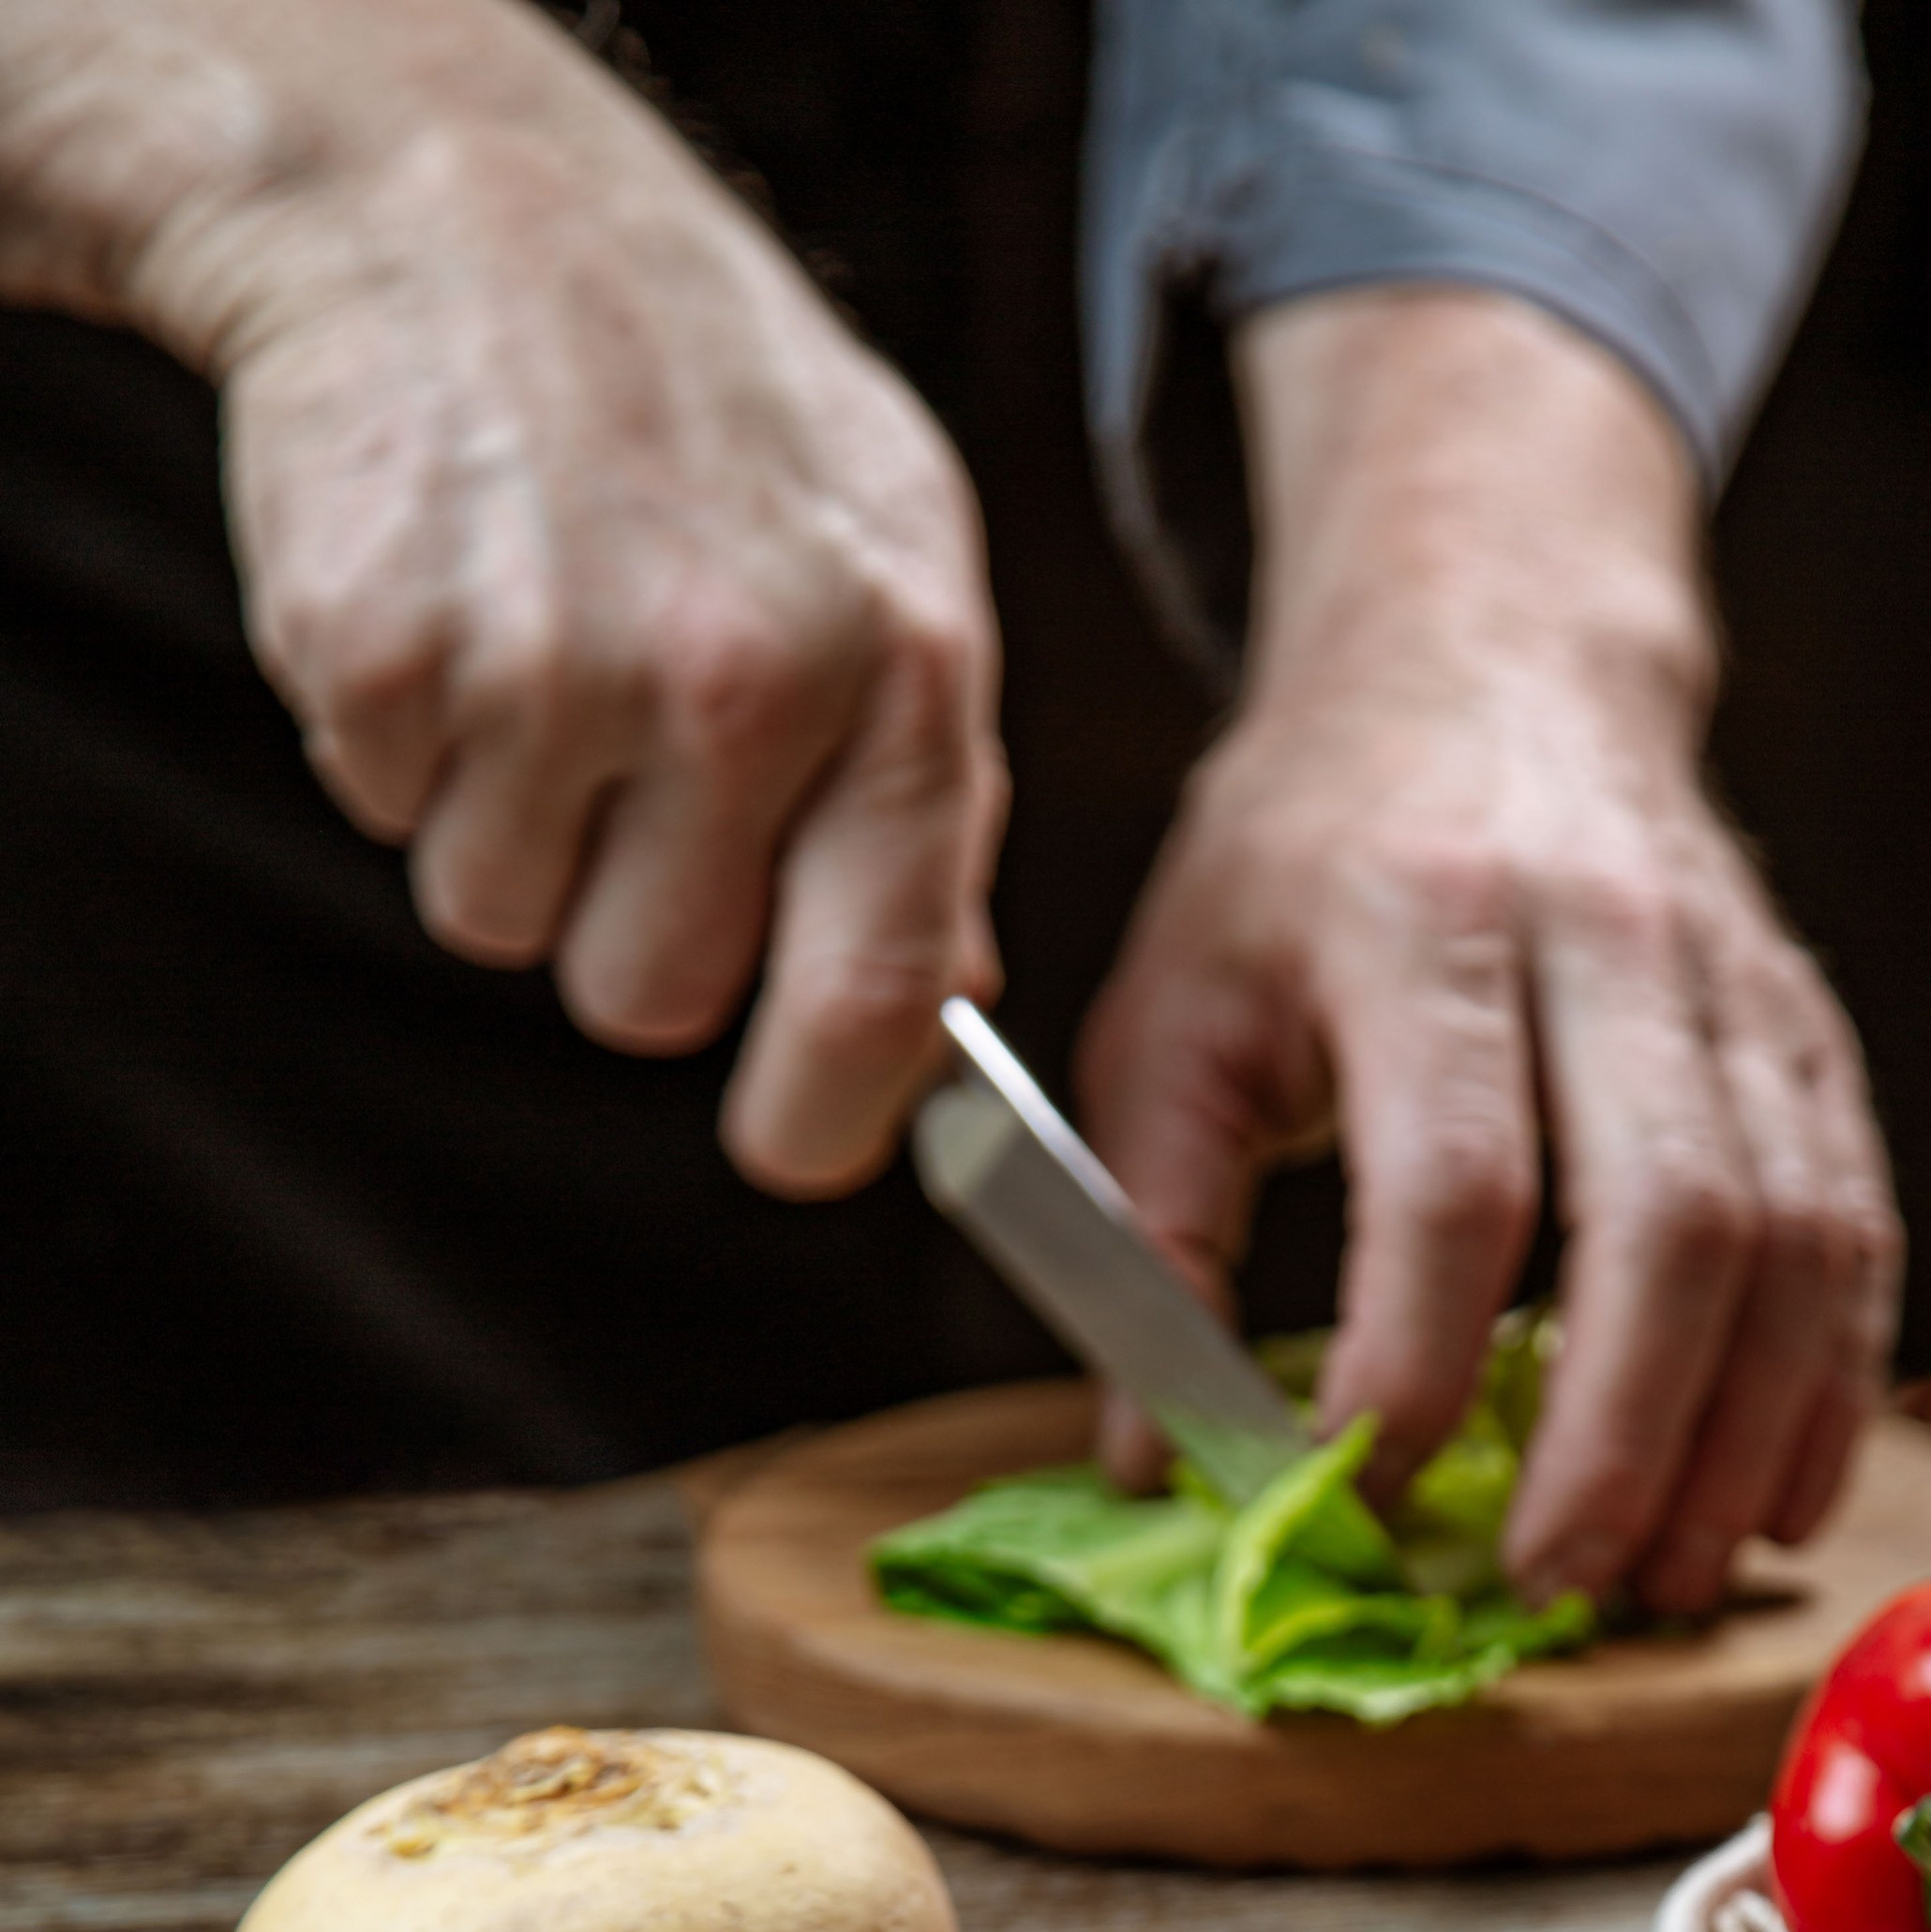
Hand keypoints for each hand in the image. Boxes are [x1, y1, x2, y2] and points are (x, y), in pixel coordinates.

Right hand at [0, 0, 1004, 1190]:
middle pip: (654, 1001)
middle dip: (627, 922)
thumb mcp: (890, 556)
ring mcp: (555, 669)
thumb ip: (929, 797)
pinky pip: (385, 821)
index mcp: (896, 666)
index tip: (794, 1144)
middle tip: (623, 768)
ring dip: (508, 827)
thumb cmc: (701, 393)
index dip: (826, 1115)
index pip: (881, 995)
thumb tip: (949, 1005)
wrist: (459, 193)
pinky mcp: (386, 655)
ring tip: (542, 648)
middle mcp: (740, 677)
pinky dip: (401, 747)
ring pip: (506, 929)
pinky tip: (457, 607)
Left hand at [1076, 290, 1901, 1610]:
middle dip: (1620, 1435)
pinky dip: (1828, 1384)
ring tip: (1658, 1581)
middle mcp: (1605, 934)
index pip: (1455, 1176)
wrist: (1485, 654)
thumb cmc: (1304, 860)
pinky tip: (1770, 1500)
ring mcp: (1732, 980)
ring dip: (1736, 1439)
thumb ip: (1153, 1226)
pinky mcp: (1810, 1031)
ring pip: (1792, 1237)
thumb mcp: (1173, 1005)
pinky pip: (1856, 1226)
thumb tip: (1154, 1459)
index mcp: (1416, 916)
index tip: (1361, 1489)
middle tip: (1552, 1584)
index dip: (1418, 1359)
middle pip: (1668, 1215)